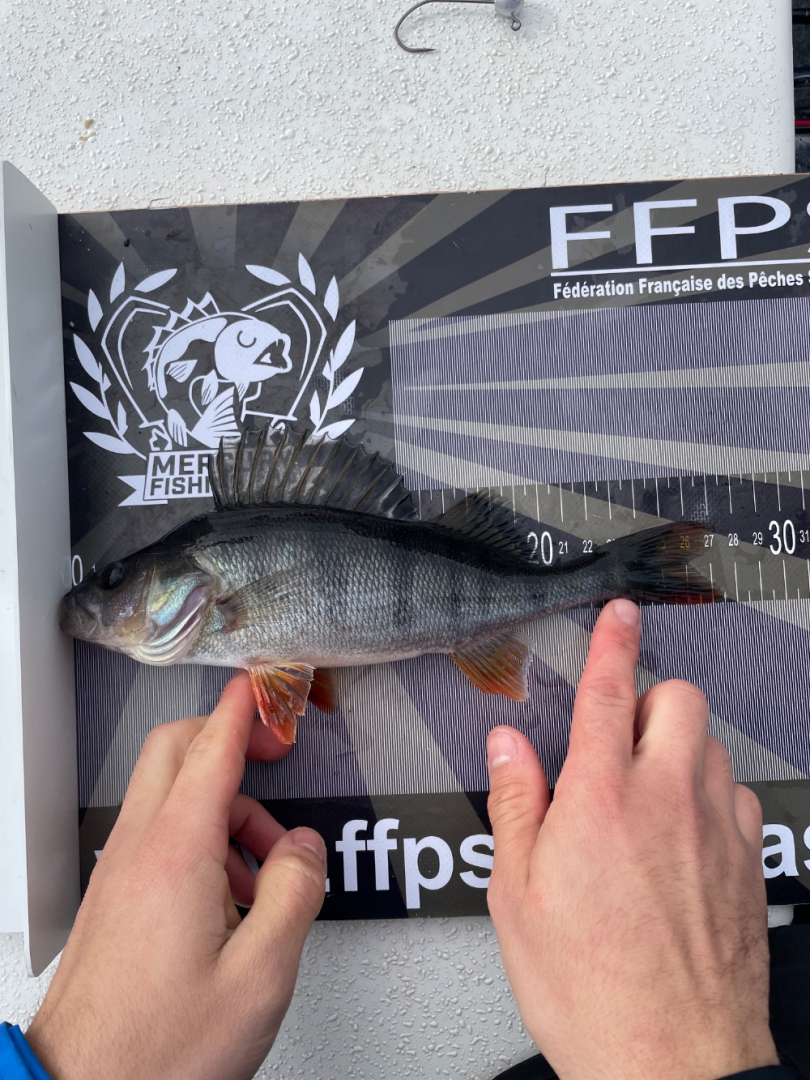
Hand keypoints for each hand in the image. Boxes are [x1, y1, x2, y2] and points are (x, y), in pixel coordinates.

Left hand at [27, 673, 325, 1079]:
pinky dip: (202, 838)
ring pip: (171, 793)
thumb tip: (305, 849)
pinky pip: (160, 836)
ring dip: (224, 804)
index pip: (212, 747)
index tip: (268, 686)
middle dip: (229, 736)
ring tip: (266, 865)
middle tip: (274, 751)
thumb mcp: (260, 976)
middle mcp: (139, 850)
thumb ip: (295, 894)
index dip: (246, 708)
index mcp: (177, 853)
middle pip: (176, 748)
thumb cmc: (159, 1051)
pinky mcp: (114, 898)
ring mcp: (120, 871)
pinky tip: (231, 897)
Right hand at [486, 599, 777, 1079]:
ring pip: (710, 743)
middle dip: (649, 696)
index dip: (613, 639)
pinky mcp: (747, 862)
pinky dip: (709, 791)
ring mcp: (716, 829)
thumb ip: (515, 804)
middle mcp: (667, 800)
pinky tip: (682, 831)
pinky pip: (737, 793)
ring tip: (643, 792)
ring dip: (677, 746)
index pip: (610, 689)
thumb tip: (509, 746)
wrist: (672, 1062)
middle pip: (678, 698)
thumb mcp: (517, 896)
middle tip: (617, 735)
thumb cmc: (590, 989)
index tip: (619, 614)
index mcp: (601, 799)